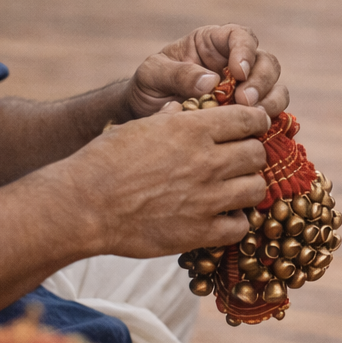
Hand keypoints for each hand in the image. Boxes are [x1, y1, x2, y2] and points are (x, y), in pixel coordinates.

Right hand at [61, 101, 271, 257]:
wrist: (84, 205)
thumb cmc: (104, 161)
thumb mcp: (138, 127)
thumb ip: (169, 119)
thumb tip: (181, 110)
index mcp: (193, 130)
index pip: (248, 118)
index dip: (254, 121)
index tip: (252, 127)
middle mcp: (207, 161)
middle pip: (257, 154)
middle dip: (251, 155)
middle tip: (240, 161)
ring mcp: (207, 198)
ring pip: (256, 189)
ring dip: (247, 188)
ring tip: (234, 190)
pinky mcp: (200, 232)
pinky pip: (240, 227)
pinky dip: (236, 222)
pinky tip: (222, 218)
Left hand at [122, 25, 288, 119]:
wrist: (144, 116)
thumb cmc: (148, 88)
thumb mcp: (153, 75)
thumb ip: (178, 74)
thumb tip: (210, 81)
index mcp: (213, 43)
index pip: (241, 36)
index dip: (246, 51)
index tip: (238, 71)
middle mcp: (235, 63)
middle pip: (267, 63)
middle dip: (261, 81)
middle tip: (244, 101)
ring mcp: (246, 90)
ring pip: (276, 89)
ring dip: (271, 102)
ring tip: (255, 119)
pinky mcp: (249, 116)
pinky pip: (272, 116)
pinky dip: (271, 123)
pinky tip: (260, 134)